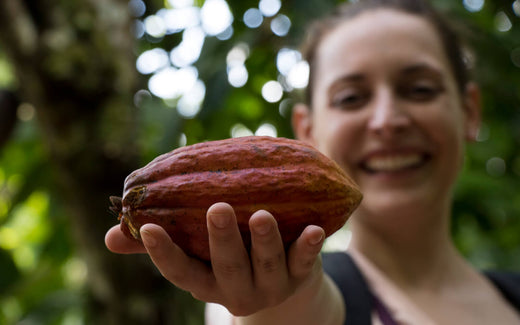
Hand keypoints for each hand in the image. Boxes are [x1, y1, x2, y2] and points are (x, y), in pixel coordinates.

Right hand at [105, 202, 325, 315]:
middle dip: (222, 240)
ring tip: (263, 216)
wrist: (283, 280)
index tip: (148, 229)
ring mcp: (270, 285)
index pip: (181, 272)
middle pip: (227, 268)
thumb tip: (109, 237)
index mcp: (207, 282)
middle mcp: (237, 289)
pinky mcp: (299, 275)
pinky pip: (305, 263)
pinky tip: (315, 229)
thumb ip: (160, 243)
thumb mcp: (196, 254)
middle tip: (217, 208)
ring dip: (264, 241)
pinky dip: (309, 248)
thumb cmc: (229, 255)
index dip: (163, 254)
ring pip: (266, 265)